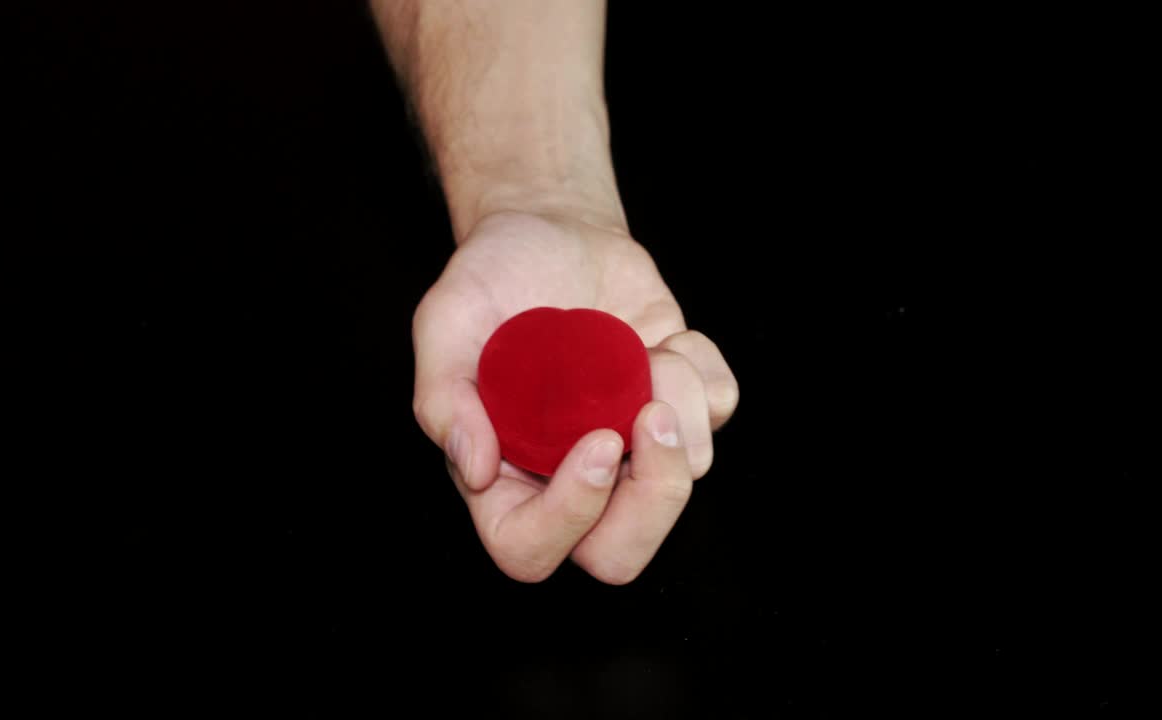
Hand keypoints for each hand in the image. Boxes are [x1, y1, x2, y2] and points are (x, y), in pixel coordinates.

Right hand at [413, 210, 737, 583]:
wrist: (546, 229)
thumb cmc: (487, 281)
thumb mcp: (445, 325)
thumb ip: (443, 399)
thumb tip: (474, 468)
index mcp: (505, 477)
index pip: (531, 550)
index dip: (571, 515)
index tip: (597, 439)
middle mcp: (571, 475)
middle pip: (621, 553)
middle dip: (655, 498)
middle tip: (652, 419)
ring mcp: (631, 443)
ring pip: (687, 474)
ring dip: (677, 402)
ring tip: (643, 350)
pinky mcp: (678, 402)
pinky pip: (718, 410)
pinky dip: (702, 367)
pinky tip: (666, 337)